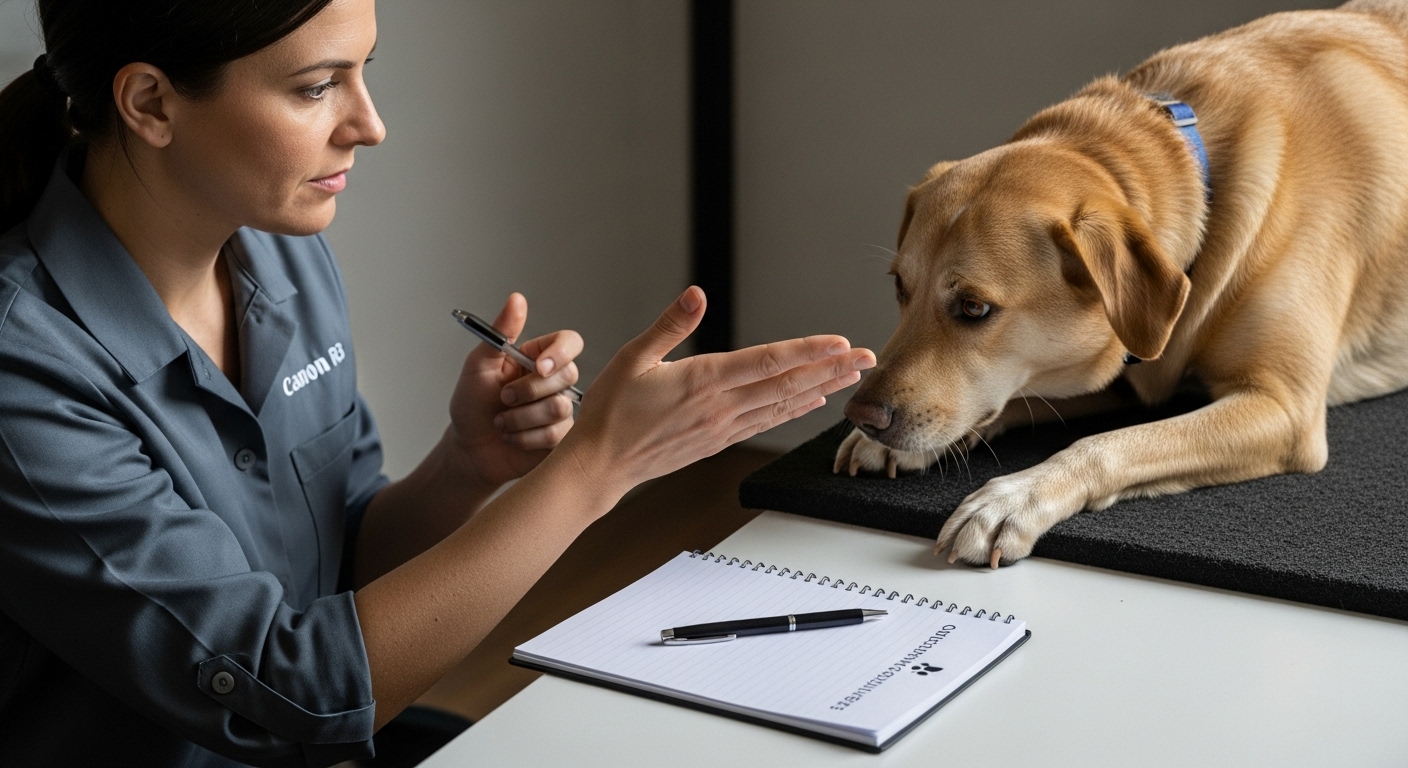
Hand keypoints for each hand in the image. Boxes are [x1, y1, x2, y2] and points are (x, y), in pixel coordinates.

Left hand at [445, 293, 582, 490]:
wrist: (468, 448)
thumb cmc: (471, 405)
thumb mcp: (479, 364)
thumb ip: (501, 333)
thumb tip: (516, 299)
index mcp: (538, 358)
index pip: (569, 342)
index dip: (561, 353)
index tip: (538, 367)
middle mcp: (553, 382)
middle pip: (567, 375)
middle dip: (528, 391)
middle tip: (503, 398)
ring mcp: (560, 410)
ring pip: (559, 407)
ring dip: (521, 418)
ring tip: (502, 421)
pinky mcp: (561, 437)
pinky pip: (555, 434)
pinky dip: (525, 437)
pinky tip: (512, 437)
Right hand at [560, 286, 874, 494]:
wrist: (600, 466)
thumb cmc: (610, 411)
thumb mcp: (632, 357)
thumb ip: (670, 324)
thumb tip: (697, 293)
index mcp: (703, 380)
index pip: (769, 361)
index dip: (809, 351)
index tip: (841, 343)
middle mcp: (721, 406)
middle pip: (788, 383)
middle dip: (832, 369)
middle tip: (868, 357)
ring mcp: (723, 427)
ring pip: (784, 405)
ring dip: (821, 388)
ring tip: (852, 376)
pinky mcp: (718, 442)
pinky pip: (766, 422)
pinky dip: (794, 411)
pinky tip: (812, 402)